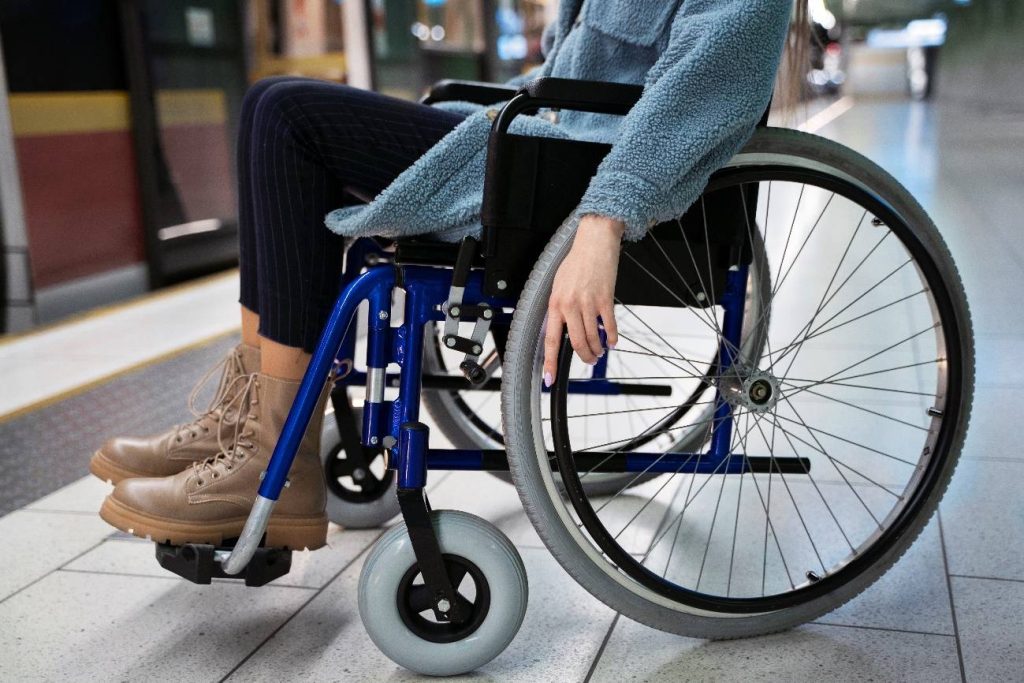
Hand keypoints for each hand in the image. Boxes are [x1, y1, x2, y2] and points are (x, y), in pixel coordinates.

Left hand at [543, 214, 623, 386]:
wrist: (594, 242)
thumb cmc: (576, 262)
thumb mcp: (558, 285)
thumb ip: (559, 308)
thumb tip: (561, 328)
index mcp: (555, 303)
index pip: (550, 340)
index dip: (550, 362)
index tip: (550, 378)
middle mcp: (569, 305)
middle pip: (575, 343)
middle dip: (583, 357)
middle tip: (588, 361)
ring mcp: (588, 303)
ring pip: (592, 337)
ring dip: (597, 349)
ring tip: (599, 352)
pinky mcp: (605, 299)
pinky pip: (609, 326)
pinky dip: (612, 337)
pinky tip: (612, 342)